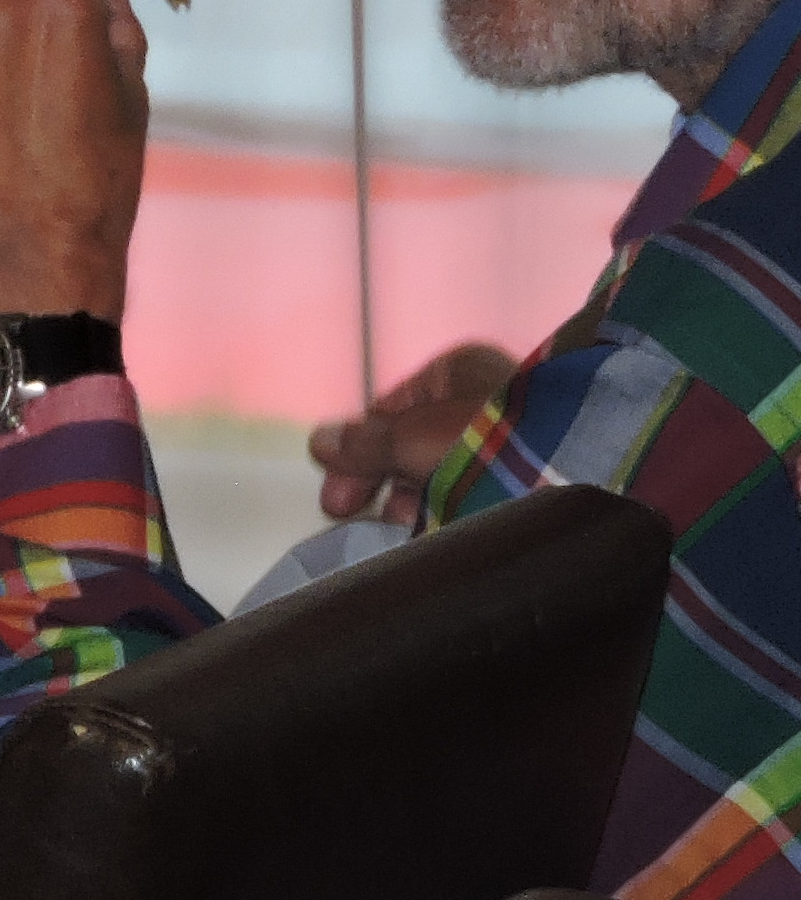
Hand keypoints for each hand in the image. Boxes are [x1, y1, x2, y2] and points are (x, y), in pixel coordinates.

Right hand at [310, 339, 513, 522]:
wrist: (580, 473)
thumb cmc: (489, 444)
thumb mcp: (412, 438)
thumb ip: (363, 443)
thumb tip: (319, 441)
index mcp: (457, 369)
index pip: (387, 411)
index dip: (354, 455)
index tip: (335, 500)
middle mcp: (485, 393)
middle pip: (413, 442)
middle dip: (384, 483)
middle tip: (359, 519)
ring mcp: (512, 433)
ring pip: (444, 468)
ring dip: (416, 501)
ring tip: (408, 530)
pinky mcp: (533, 469)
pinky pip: (477, 487)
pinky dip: (453, 507)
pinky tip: (441, 529)